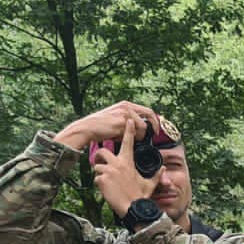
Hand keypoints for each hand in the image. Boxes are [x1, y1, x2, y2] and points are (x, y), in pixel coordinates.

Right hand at [54, 101, 168, 153]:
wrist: (88, 127)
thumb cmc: (101, 125)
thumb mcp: (116, 117)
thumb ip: (129, 120)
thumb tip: (142, 128)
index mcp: (126, 105)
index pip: (147, 110)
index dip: (154, 120)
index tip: (156, 129)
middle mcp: (127, 107)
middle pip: (150, 114)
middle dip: (155, 125)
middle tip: (156, 134)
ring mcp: (125, 114)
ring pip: (143, 127)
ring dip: (138, 135)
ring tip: (125, 136)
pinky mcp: (122, 122)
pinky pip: (134, 133)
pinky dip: (130, 138)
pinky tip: (119, 137)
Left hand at [88, 138, 158, 218]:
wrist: (133, 208)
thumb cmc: (141, 196)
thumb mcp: (150, 184)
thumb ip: (156, 175)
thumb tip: (163, 170)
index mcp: (129, 162)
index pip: (128, 142)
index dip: (129, 130)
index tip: (128, 120)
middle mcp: (117, 164)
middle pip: (102, 151)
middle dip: (98, 156)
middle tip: (100, 162)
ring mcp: (108, 171)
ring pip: (97, 166)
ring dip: (100, 174)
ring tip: (108, 183)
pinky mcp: (101, 179)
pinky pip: (96, 178)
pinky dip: (100, 184)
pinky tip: (108, 191)